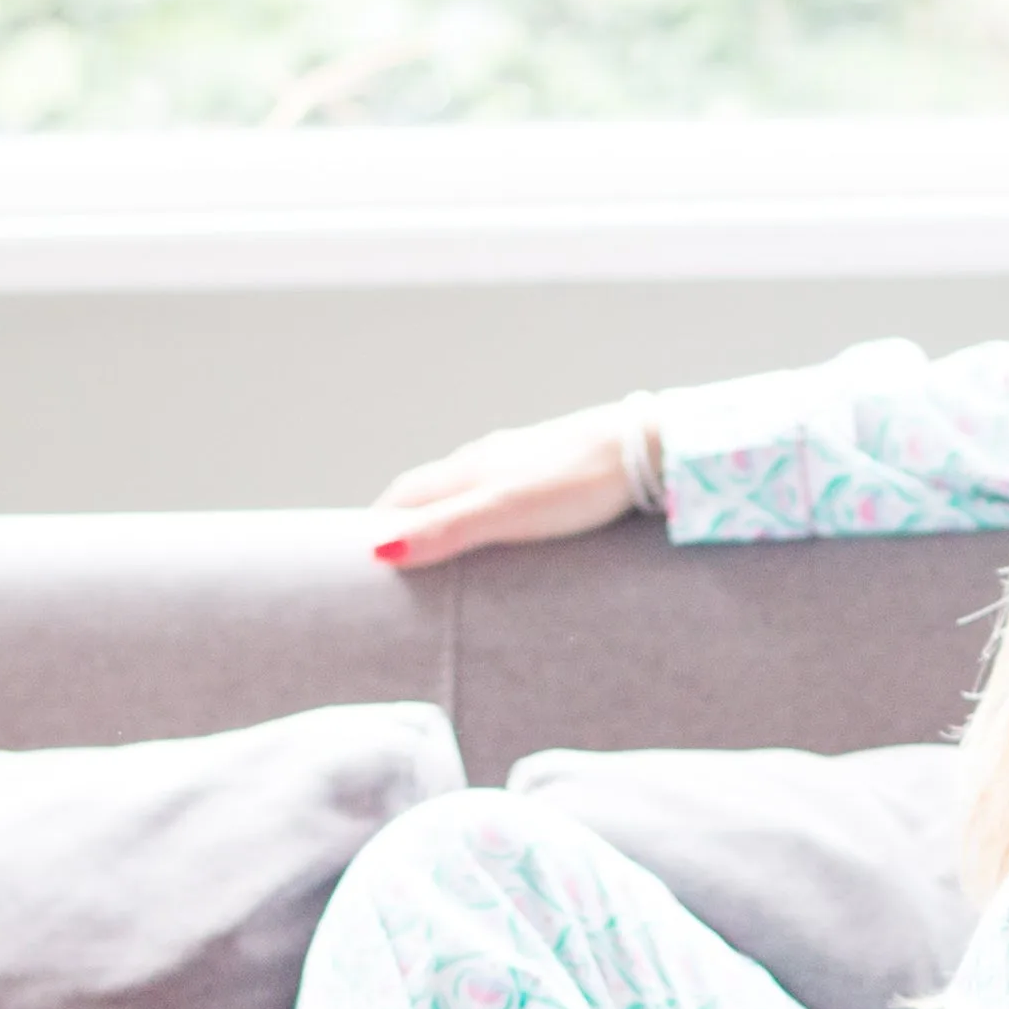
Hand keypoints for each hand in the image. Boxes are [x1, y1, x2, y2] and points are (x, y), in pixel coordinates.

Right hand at [368, 399, 649, 568]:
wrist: (644, 446)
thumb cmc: (576, 481)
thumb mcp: (505, 512)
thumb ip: (448, 531)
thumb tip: (381, 552)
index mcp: (467, 468)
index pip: (404, 495)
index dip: (379, 523)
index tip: (364, 556)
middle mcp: (487, 458)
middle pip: (431, 490)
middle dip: (408, 521)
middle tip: (397, 561)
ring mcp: (522, 459)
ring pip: (468, 488)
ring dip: (447, 515)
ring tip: (444, 552)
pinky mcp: (555, 466)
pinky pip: (505, 490)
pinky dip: (487, 511)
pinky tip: (507, 526)